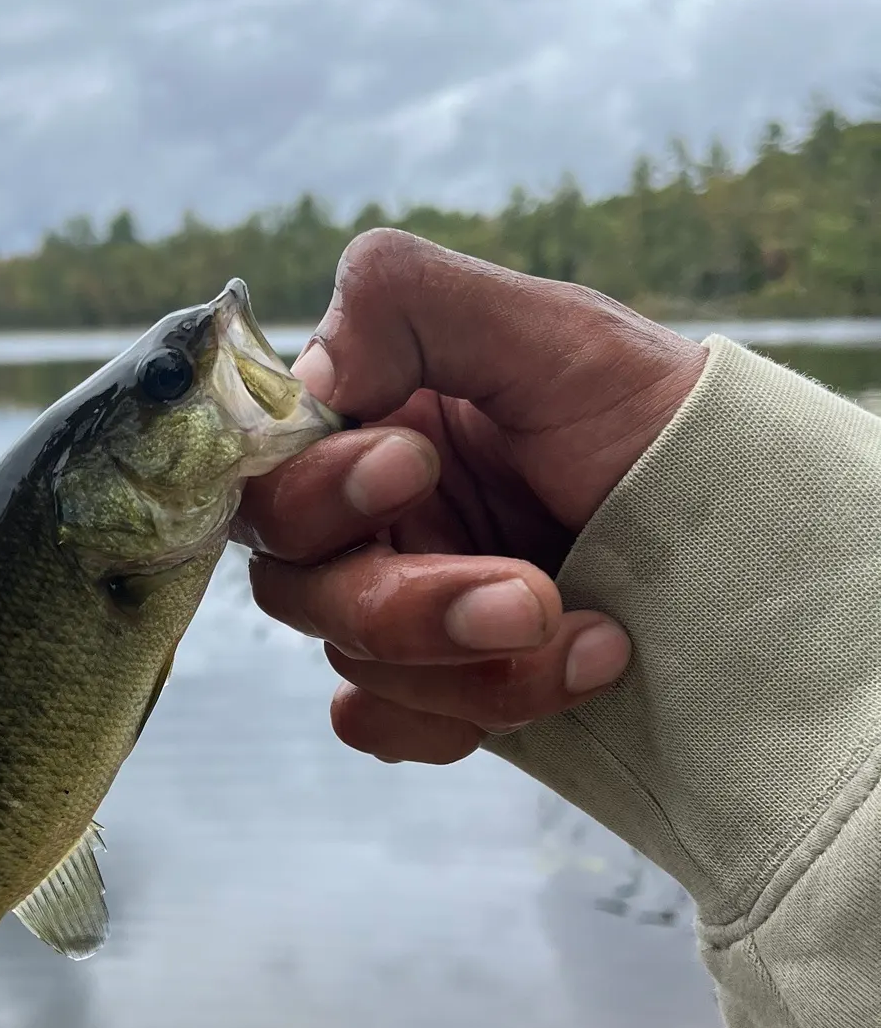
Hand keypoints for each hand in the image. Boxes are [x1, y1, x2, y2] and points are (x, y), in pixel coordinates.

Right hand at [235, 229, 707, 763]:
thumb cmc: (656, 419)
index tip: (415, 466)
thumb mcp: (553, 330)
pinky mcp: (430, 683)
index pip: (273, 469)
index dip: (320, 486)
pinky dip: (453, 717)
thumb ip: (411, 304)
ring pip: (349, 659)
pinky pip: (379, 722)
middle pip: (295, 581)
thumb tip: (309, 375)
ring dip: (467, 664)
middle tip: (529, 594)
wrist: (754, 542)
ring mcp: (395, 603)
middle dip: (406, 600)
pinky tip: (559, 679)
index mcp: (374, 422)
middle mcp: (366, 515)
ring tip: (596, 637)